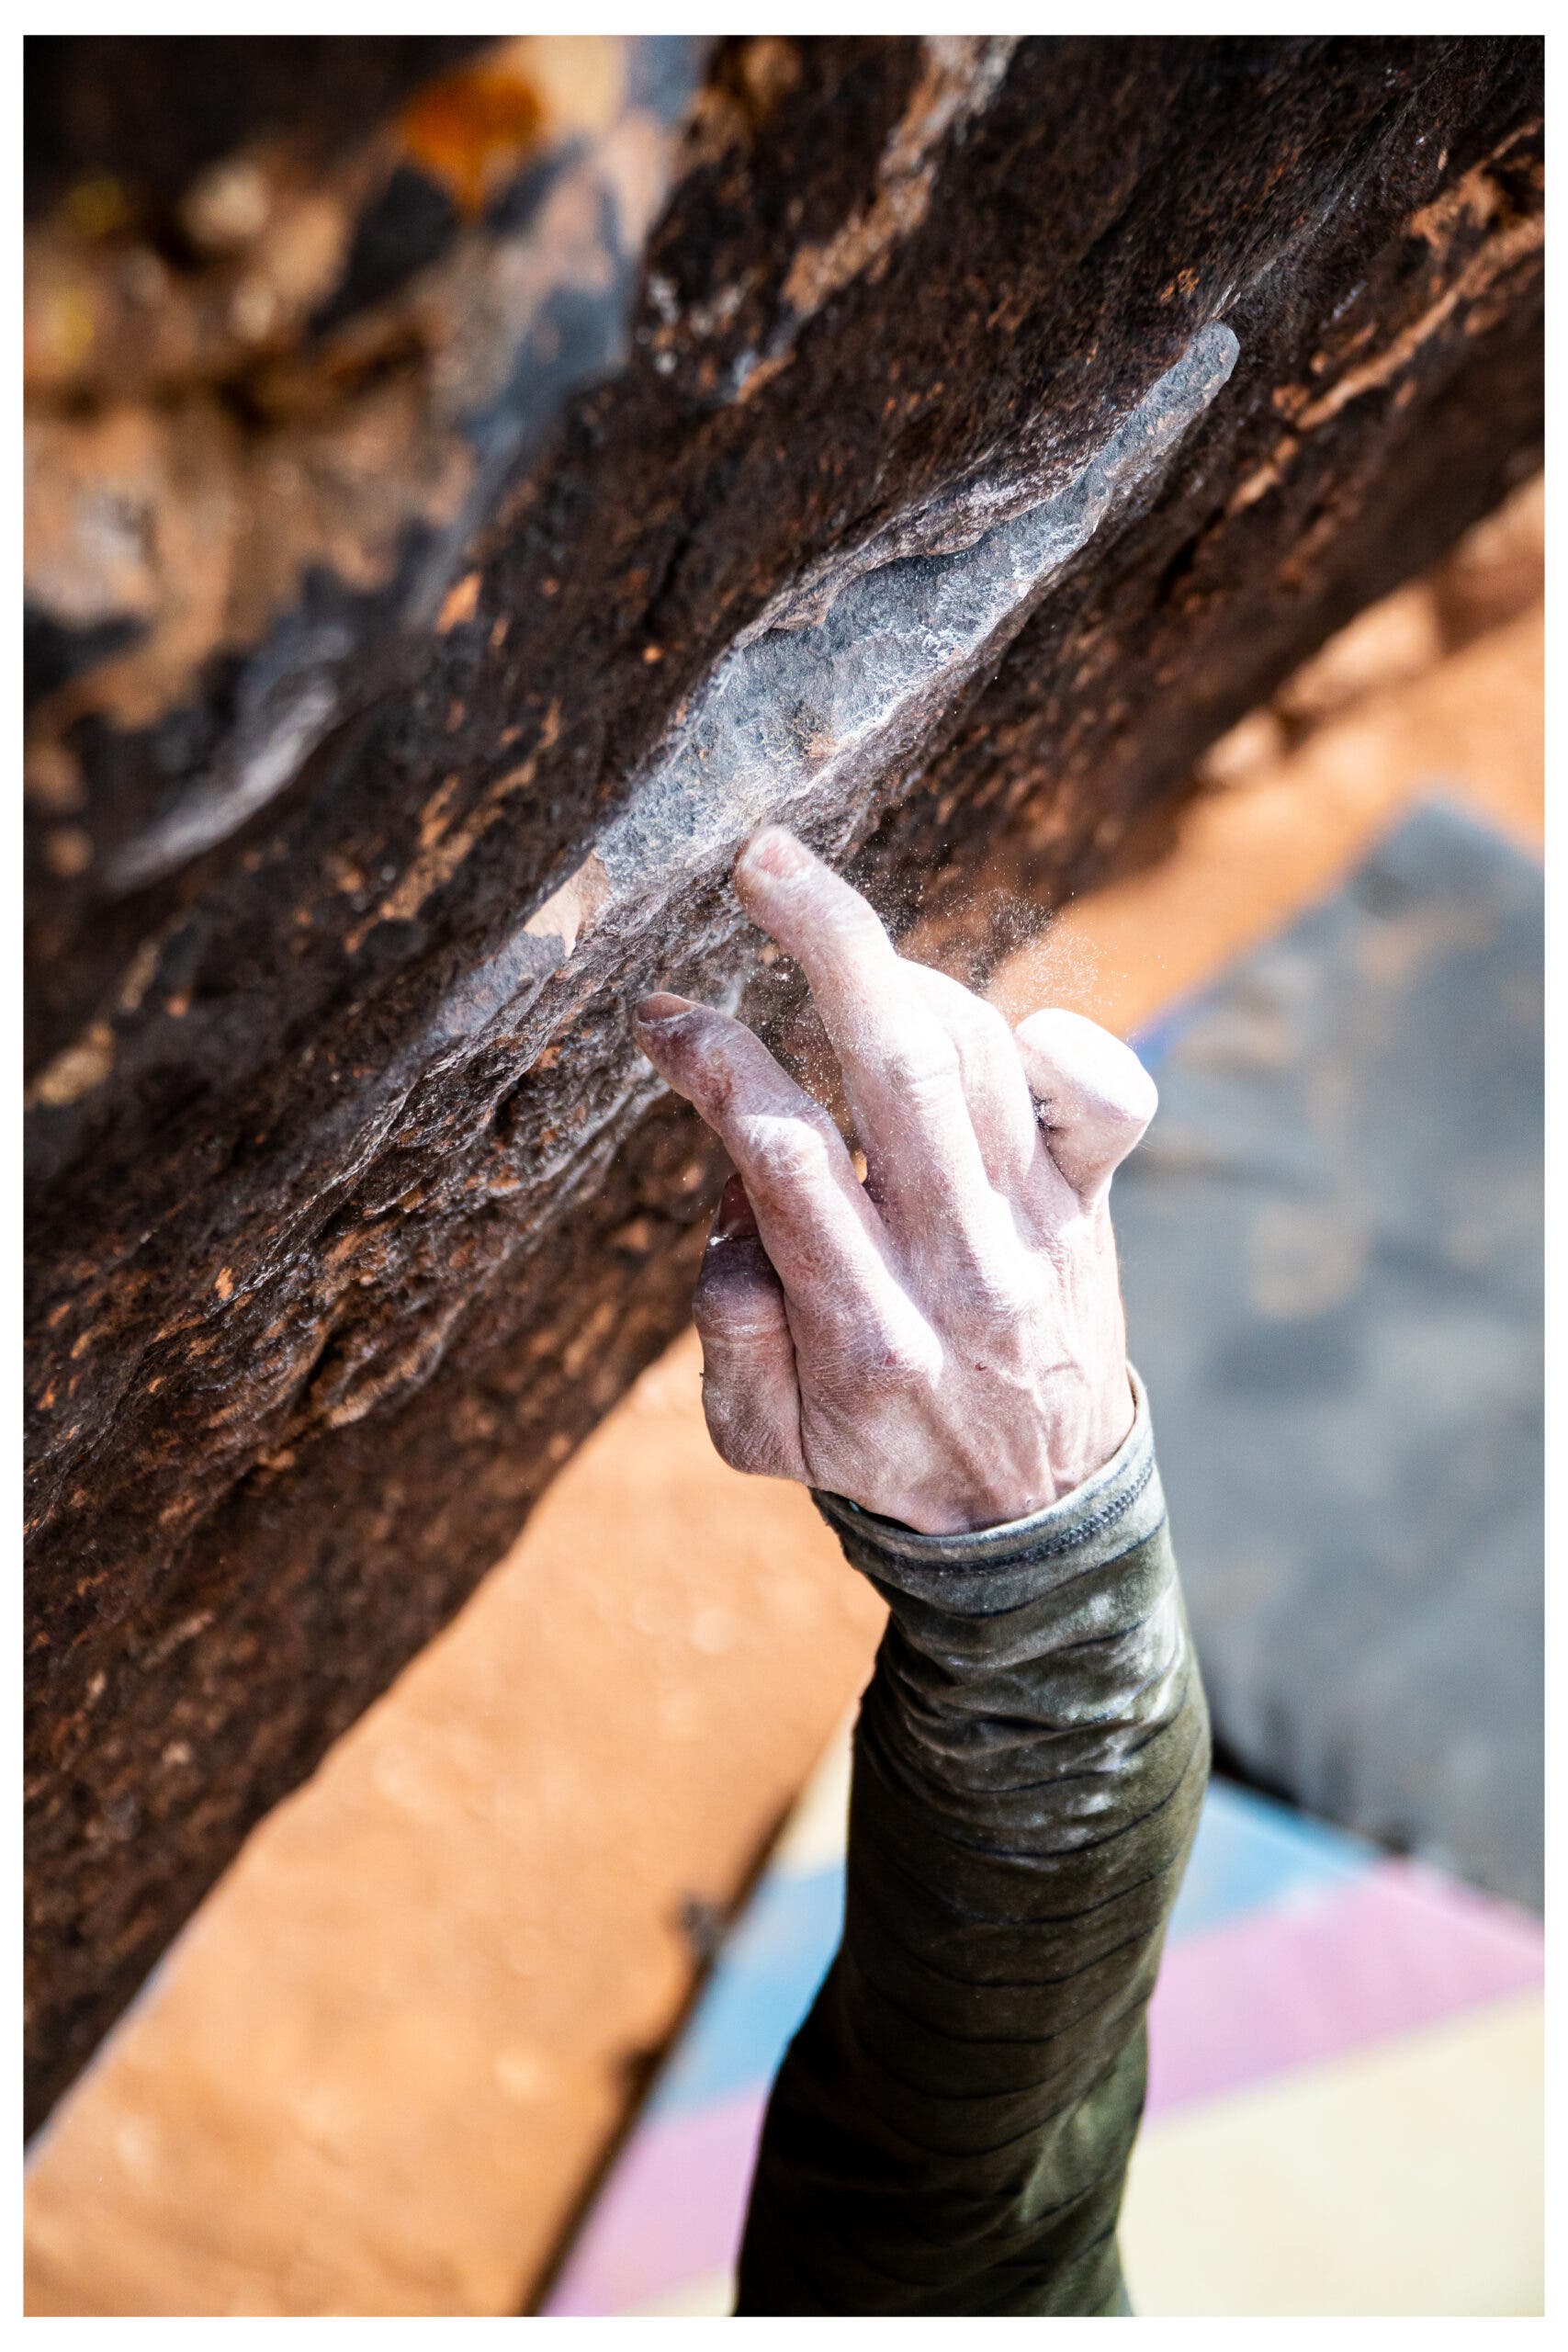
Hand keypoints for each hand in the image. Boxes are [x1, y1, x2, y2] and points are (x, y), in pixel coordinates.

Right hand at [633, 828, 1155, 1534]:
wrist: (1037, 1513)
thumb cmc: (877, 1453)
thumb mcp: (760, 1439)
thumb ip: (727, 1334)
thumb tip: (733, 1215)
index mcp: (862, 1329)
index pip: (783, 1153)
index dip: (717, 1061)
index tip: (665, 1015)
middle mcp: (958, 1265)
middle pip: (899, 1068)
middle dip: (828, 945)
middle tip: (764, 859)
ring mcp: (1034, 1229)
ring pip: (977, 1057)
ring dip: (902, 980)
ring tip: (842, 963)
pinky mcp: (1086, 1204)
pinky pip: (1105, 1098)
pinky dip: (1058, 1038)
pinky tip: (996, 1027)